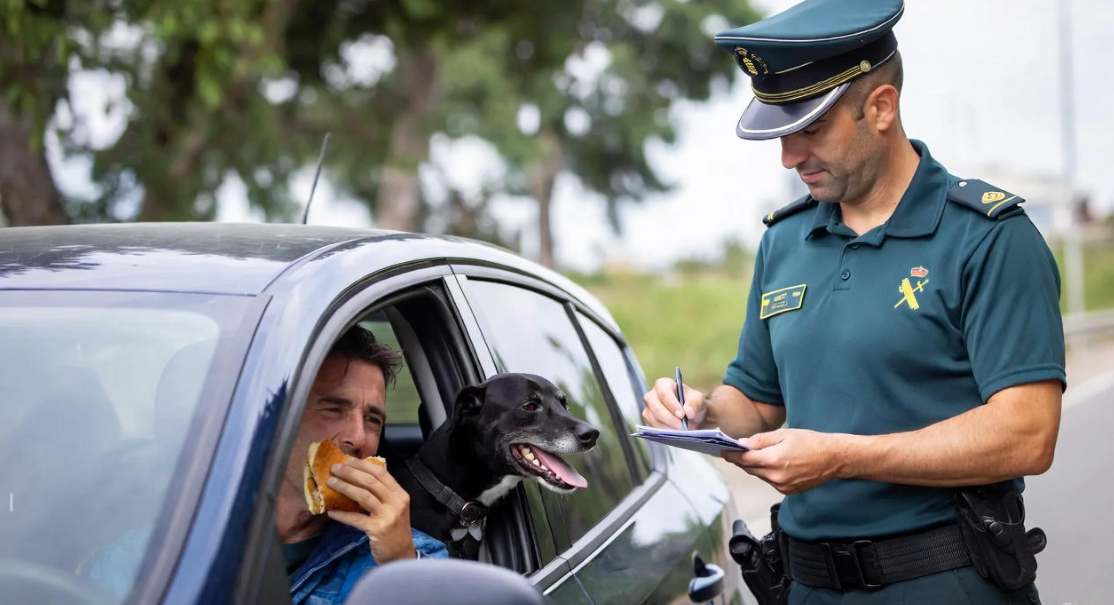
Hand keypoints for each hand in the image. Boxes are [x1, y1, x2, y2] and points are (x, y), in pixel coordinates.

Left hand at [325, 459, 416, 562]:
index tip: (347, 461)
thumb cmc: (394, 530)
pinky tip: (331, 512)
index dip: (363, 465)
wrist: (401, 555)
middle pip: (371, 481)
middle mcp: (396, 502)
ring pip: (363, 496)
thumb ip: (381, 494)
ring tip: (331, 483)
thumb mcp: (393, 508)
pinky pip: (356, 519)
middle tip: (334, 469)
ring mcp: (388, 516)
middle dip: (350, 473)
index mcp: (400, 494)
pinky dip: (342, 514)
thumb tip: (357, 478)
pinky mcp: (378, 530)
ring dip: (344, 487)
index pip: (381, 473)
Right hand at [642, 377, 706, 428]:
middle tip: (682, 426)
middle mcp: (652, 395)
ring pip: (653, 419)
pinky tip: (673, 433)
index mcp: (663, 384)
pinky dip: (663, 432)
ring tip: (680, 430)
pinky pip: (652, 428)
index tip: (682, 414)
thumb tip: (688, 412)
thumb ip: (695, 403)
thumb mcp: (698, 400)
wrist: (689, 415)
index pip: (663, 392)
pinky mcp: (648, 421)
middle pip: (655, 406)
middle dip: (669, 418)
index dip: (671, 403)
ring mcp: (648, 409)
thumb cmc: (692, 403)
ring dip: (667, 426)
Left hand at [722, 428, 846, 494]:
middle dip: (741, 459)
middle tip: (734, 451)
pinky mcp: (787, 491)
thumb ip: (761, 440)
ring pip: (759, 475)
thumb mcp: (784, 434)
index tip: (722, 451)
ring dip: (755, 466)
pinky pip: (769, 481)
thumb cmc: (810, 442)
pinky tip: (773, 463)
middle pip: (749, 468)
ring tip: (756, 455)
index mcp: (773, 460)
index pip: (743, 459)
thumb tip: (743, 444)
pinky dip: (767, 472)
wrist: (833, 458)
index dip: (731, 454)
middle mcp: (775, 476)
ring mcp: (782, 486)